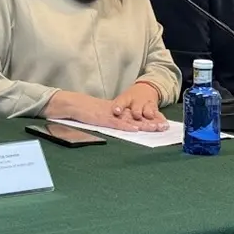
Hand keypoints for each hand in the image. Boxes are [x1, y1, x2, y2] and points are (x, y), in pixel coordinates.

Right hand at [43, 90, 167, 132]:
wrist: (70, 104)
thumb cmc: (83, 110)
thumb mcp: (101, 113)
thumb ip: (112, 118)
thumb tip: (124, 125)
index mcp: (116, 110)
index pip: (135, 114)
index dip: (148, 118)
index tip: (160, 122)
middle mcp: (115, 111)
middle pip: (136, 116)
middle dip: (150, 121)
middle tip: (164, 126)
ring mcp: (109, 114)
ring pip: (129, 120)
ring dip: (142, 124)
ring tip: (155, 128)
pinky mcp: (101, 119)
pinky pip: (115, 123)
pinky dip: (125, 126)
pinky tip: (134, 129)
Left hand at [111, 82, 165, 126]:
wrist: (146, 89)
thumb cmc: (130, 98)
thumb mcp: (122, 100)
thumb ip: (116, 108)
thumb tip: (102, 116)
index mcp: (126, 99)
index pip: (120, 102)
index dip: (118, 107)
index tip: (116, 111)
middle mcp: (136, 102)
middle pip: (136, 108)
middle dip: (136, 112)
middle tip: (136, 115)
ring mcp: (146, 105)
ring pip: (148, 111)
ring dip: (149, 116)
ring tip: (151, 121)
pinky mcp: (155, 109)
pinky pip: (159, 115)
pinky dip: (161, 120)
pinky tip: (164, 125)